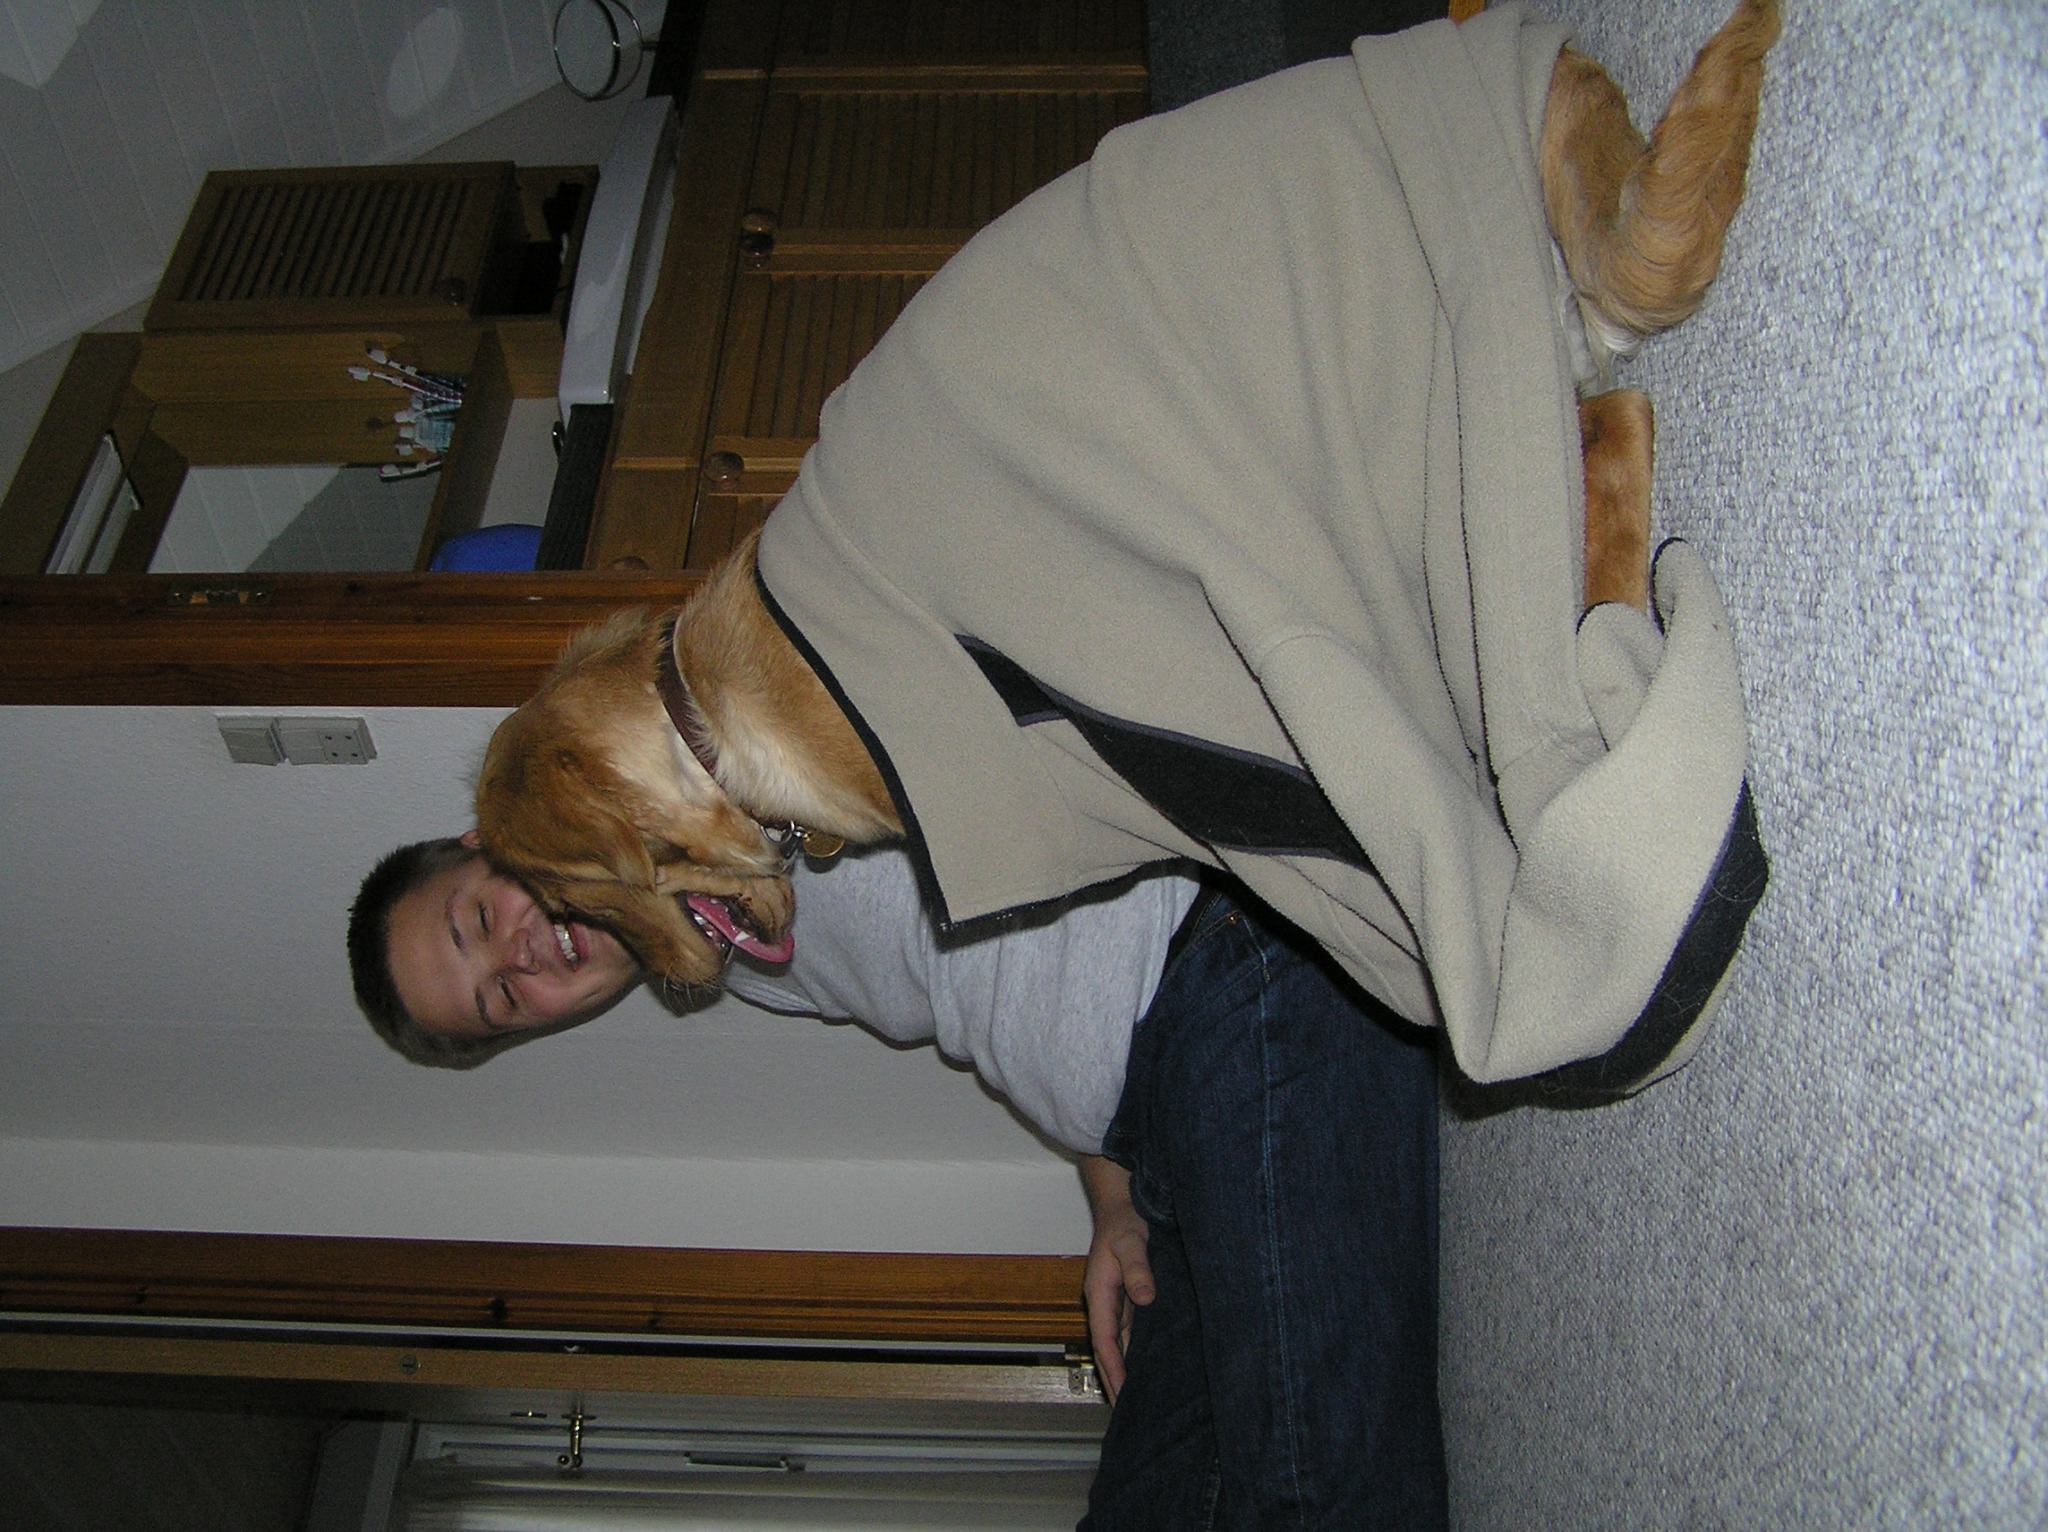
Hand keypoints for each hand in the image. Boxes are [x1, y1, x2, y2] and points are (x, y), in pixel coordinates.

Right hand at [1079, 1156, 1154, 1403]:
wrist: (1123, 1202)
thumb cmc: (1125, 1220)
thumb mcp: (1130, 1241)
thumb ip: (1137, 1269)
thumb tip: (1144, 1300)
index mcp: (1098, 1292)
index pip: (1104, 1338)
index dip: (1112, 1367)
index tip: (1121, 1394)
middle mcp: (1105, 1300)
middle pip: (1108, 1346)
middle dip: (1113, 1377)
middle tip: (1125, 1411)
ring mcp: (1116, 1299)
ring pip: (1119, 1341)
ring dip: (1123, 1366)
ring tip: (1134, 1397)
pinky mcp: (1128, 1295)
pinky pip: (1129, 1330)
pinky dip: (1133, 1349)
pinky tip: (1144, 1364)